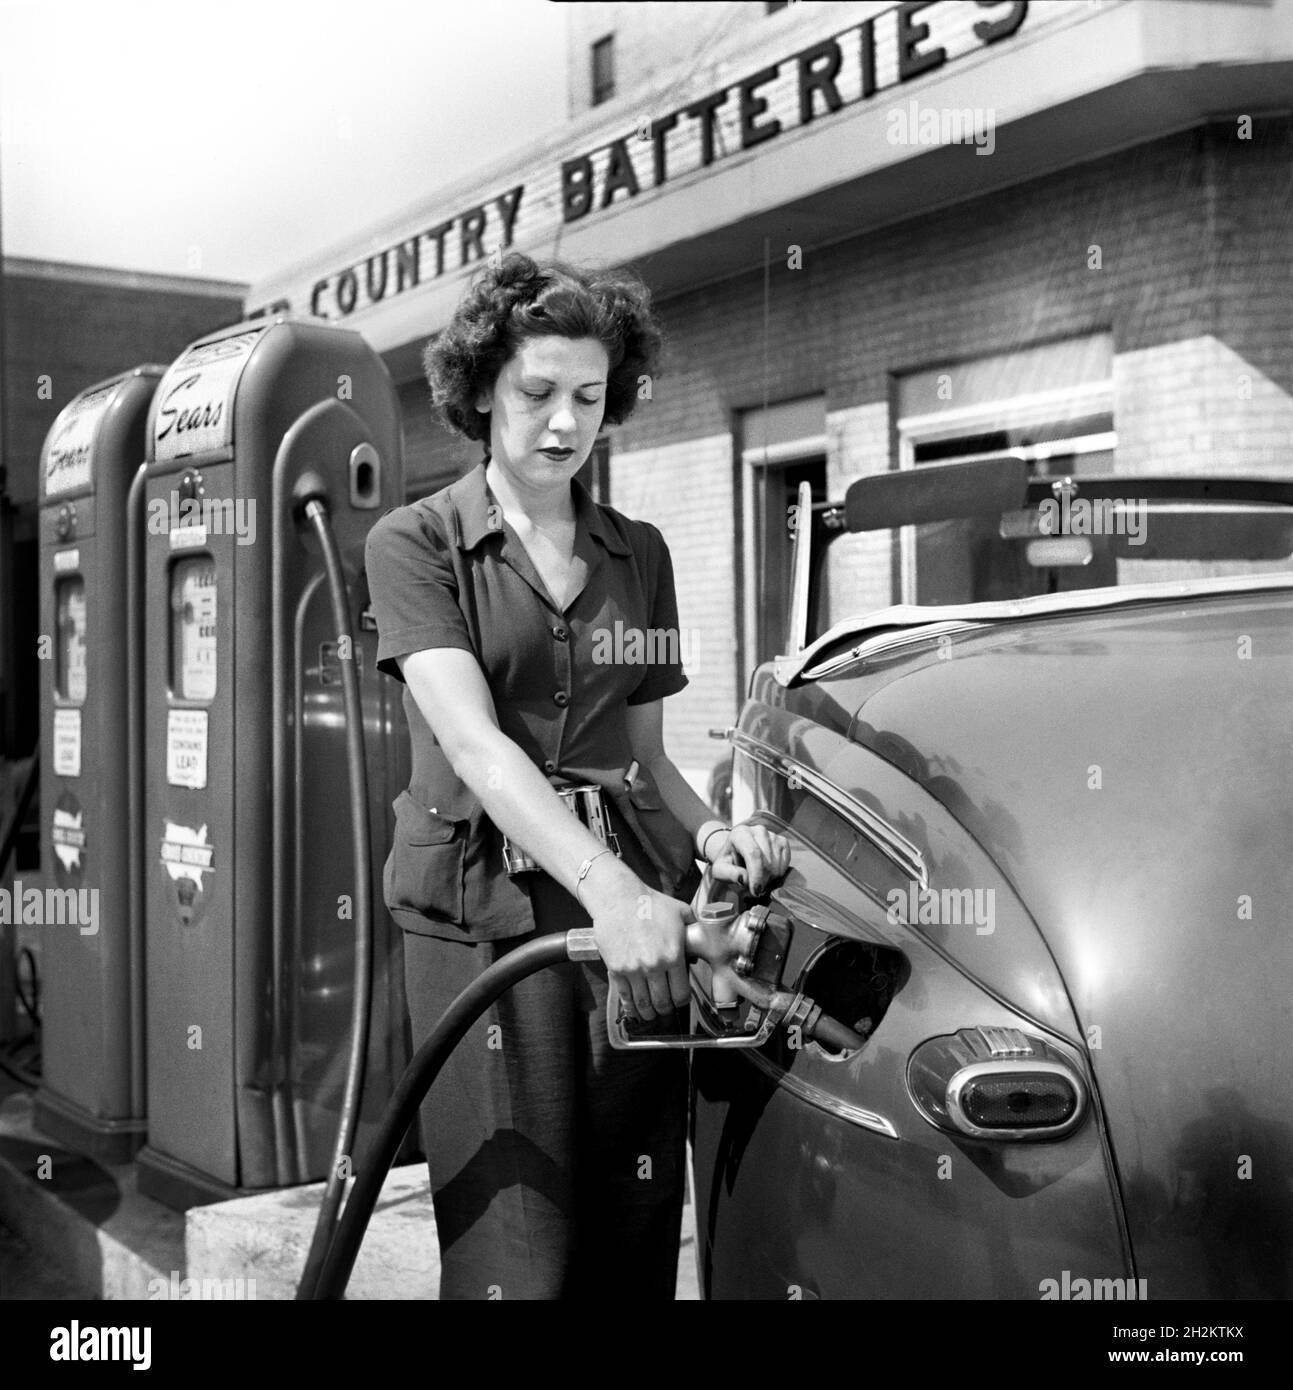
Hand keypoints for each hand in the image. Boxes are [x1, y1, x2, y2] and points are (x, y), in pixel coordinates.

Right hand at [582, 860, 693, 1021]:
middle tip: (665, 1009)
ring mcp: (633, 969)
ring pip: (643, 1003)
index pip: (681, 993)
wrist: (618, 898)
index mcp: (673, 955)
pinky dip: (630, 1007)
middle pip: (663, 1002)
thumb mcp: (681, 912)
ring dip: (648, 1013)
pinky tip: (634, 1011)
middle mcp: (654, 966)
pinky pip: (624, 996)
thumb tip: (700, 949)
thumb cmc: (651, 903)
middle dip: (665, 1010)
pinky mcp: (616, 969)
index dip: (682, 1001)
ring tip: (650, 1015)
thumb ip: (694, 931)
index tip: (680, 1000)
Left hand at [708, 822, 790, 895]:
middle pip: (766, 861)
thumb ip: (729, 874)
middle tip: (754, 888)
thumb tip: (743, 878)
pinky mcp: (783, 841)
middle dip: (762, 880)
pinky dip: (778, 873)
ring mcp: (772, 835)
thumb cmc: (728, 862)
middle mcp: (758, 830)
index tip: (755, 891)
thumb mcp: (721, 870)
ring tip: (758, 878)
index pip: (753, 853)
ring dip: (769, 878)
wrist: (737, 853)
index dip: (756, 874)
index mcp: (740, 833)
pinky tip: (768, 873)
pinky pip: (785, 862)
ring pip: (777, 864)